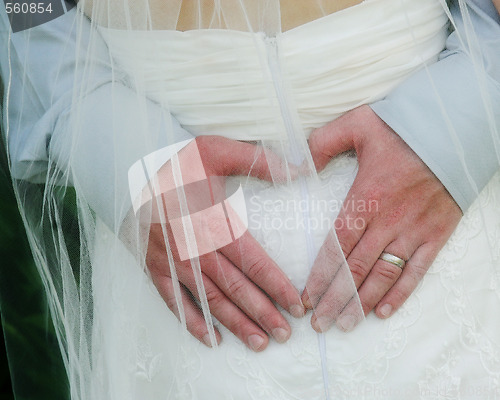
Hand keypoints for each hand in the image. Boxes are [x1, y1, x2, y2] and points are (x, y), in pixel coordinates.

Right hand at [143, 136, 304, 350]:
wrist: (130, 171)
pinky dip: (193, 322)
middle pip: (233, 287)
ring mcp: (172, 261)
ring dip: (235, 324)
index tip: (297, 304)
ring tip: (258, 343)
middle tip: (285, 334)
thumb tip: (299, 170)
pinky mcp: (155, 268)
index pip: (252, 260)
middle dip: (262, 312)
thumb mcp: (217, 151)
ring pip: (208, 300)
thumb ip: (259, 161)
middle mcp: (193, 247)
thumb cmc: (178, 163)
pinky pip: (174, 302)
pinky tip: (212, 340)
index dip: (276, 285)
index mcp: (212, 221)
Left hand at [302, 105, 461, 331]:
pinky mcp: (436, 234)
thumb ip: (323, 143)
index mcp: (366, 196)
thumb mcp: (357, 124)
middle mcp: (389, 220)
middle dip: (335, 298)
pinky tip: (383, 312)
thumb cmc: (404, 126)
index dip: (320, 275)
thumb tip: (298, 167)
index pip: (337, 245)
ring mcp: (414, 230)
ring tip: (345, 324)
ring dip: (362, 303)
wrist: (455, 128)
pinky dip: (401, 294)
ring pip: (384, 276)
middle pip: (356, 268)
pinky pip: (417, 270)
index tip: (306, 297)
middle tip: (319, 323)